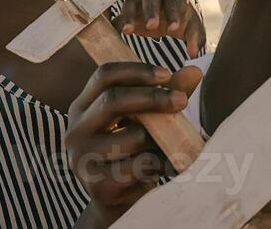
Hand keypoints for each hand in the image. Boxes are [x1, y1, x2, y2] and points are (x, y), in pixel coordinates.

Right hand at [65, 60, 202, 224]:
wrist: (119, 200)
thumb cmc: (133, 152)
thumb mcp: (146, 119)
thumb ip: (166, 94)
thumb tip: (195, 71)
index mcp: (83, 107)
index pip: (104, 75)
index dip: (136, 70)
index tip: (167, 74)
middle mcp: (75, 130)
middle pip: (113, 100)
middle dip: (153, 98)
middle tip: (182, 100)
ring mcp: (82, 159)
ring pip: (132, 136)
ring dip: (158, 139)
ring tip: (166, 145)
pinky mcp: (97, 185)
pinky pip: (139, 165)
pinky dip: (158, 163)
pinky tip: (161, 165)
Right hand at [115, 0, 206, 56]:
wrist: (168, 8)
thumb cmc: (183, 19)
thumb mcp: (193, 27)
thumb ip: (195, 39)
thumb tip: (193, 53)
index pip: (174, 2)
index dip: (173, 14)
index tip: (173, 29)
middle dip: (151, 11)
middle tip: (151, 26)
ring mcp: (140, 3)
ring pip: (132, 3)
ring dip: (129, 15)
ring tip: (127, 30)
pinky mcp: (129, 13)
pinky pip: (120, 14)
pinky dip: (116, 22)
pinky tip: (114, 34)